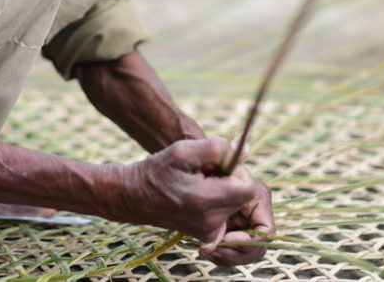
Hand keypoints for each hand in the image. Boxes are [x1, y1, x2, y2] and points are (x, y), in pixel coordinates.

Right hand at [114, 138, 256, 244]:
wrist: (134, 197)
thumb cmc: (157, 171)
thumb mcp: (183, 150)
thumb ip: (217, 148)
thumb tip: (246, 150)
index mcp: (206, 200)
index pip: (249, 188)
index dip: (239, 171)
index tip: (217, 166)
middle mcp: (210, 221)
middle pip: (244, 197)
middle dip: (232, 180)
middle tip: (206, 173)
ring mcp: (209, 232)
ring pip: (236, 206)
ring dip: (225, 191)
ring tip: (200, 184)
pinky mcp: (207, 236)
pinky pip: (227, 216)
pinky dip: (219, 203)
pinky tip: (199, 196)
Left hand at [199, 173, 274, 265]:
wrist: (202, 174)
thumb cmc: (212, 174)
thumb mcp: (220, 183)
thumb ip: (224, 204)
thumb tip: (221, 236)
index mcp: (260, 199)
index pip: (266, 232)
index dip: (247, 241)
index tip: (223, 239)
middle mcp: (259, 215)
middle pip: (258, 249)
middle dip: (234, 253)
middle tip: (213, 248)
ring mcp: (249, 227)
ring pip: (246, 255)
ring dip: (225, 257)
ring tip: (205, 251)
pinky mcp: (236, 234)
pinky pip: (233, 254)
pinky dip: (219, 257)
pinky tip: (205, 250)